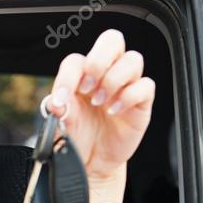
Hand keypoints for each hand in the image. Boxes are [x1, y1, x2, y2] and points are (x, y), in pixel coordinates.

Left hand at [46, 28, 154, 180]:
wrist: (91, 162)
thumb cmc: (77, 138)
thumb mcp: (62, 126)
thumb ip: (59, 112)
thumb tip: (57, 101)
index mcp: (81, 76)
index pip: (77, 59)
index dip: (69, 75)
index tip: (62, 99)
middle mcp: (105, 75)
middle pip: (112, 40)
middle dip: (99, 60)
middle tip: (88, 87)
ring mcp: (125, 86)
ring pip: (133, 59)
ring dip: (114, 79)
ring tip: (100, 102)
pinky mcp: (140, 102)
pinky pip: (146, 85)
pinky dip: (129, 96)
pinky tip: (114, 111)